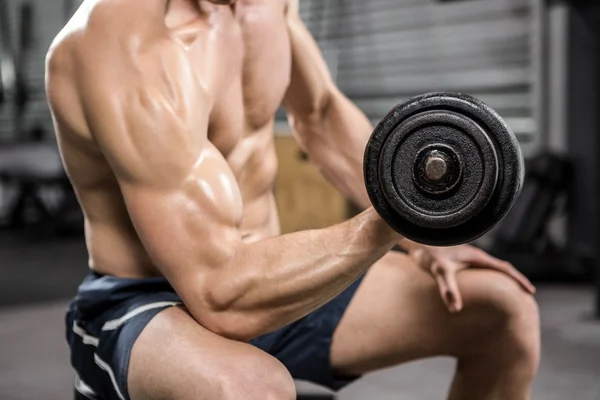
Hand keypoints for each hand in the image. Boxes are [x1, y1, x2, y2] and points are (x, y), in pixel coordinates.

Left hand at [407, 243, 535, 312]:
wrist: (414, 239)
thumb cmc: (428, 252)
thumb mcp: (440, 271)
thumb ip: (448, 289)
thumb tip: (456, 309)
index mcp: (477, 256)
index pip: (504, 268)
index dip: (518, 279)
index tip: (530, 291)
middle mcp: (473, 256)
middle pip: (499, 268)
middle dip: (513, 280)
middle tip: (525, 294)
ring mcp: (465, 258)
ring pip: (488, 269)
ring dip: (499, 279)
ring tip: (507, 293)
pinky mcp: (456, 262)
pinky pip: (476, 271)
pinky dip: (484, 280)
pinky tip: (481, 289)